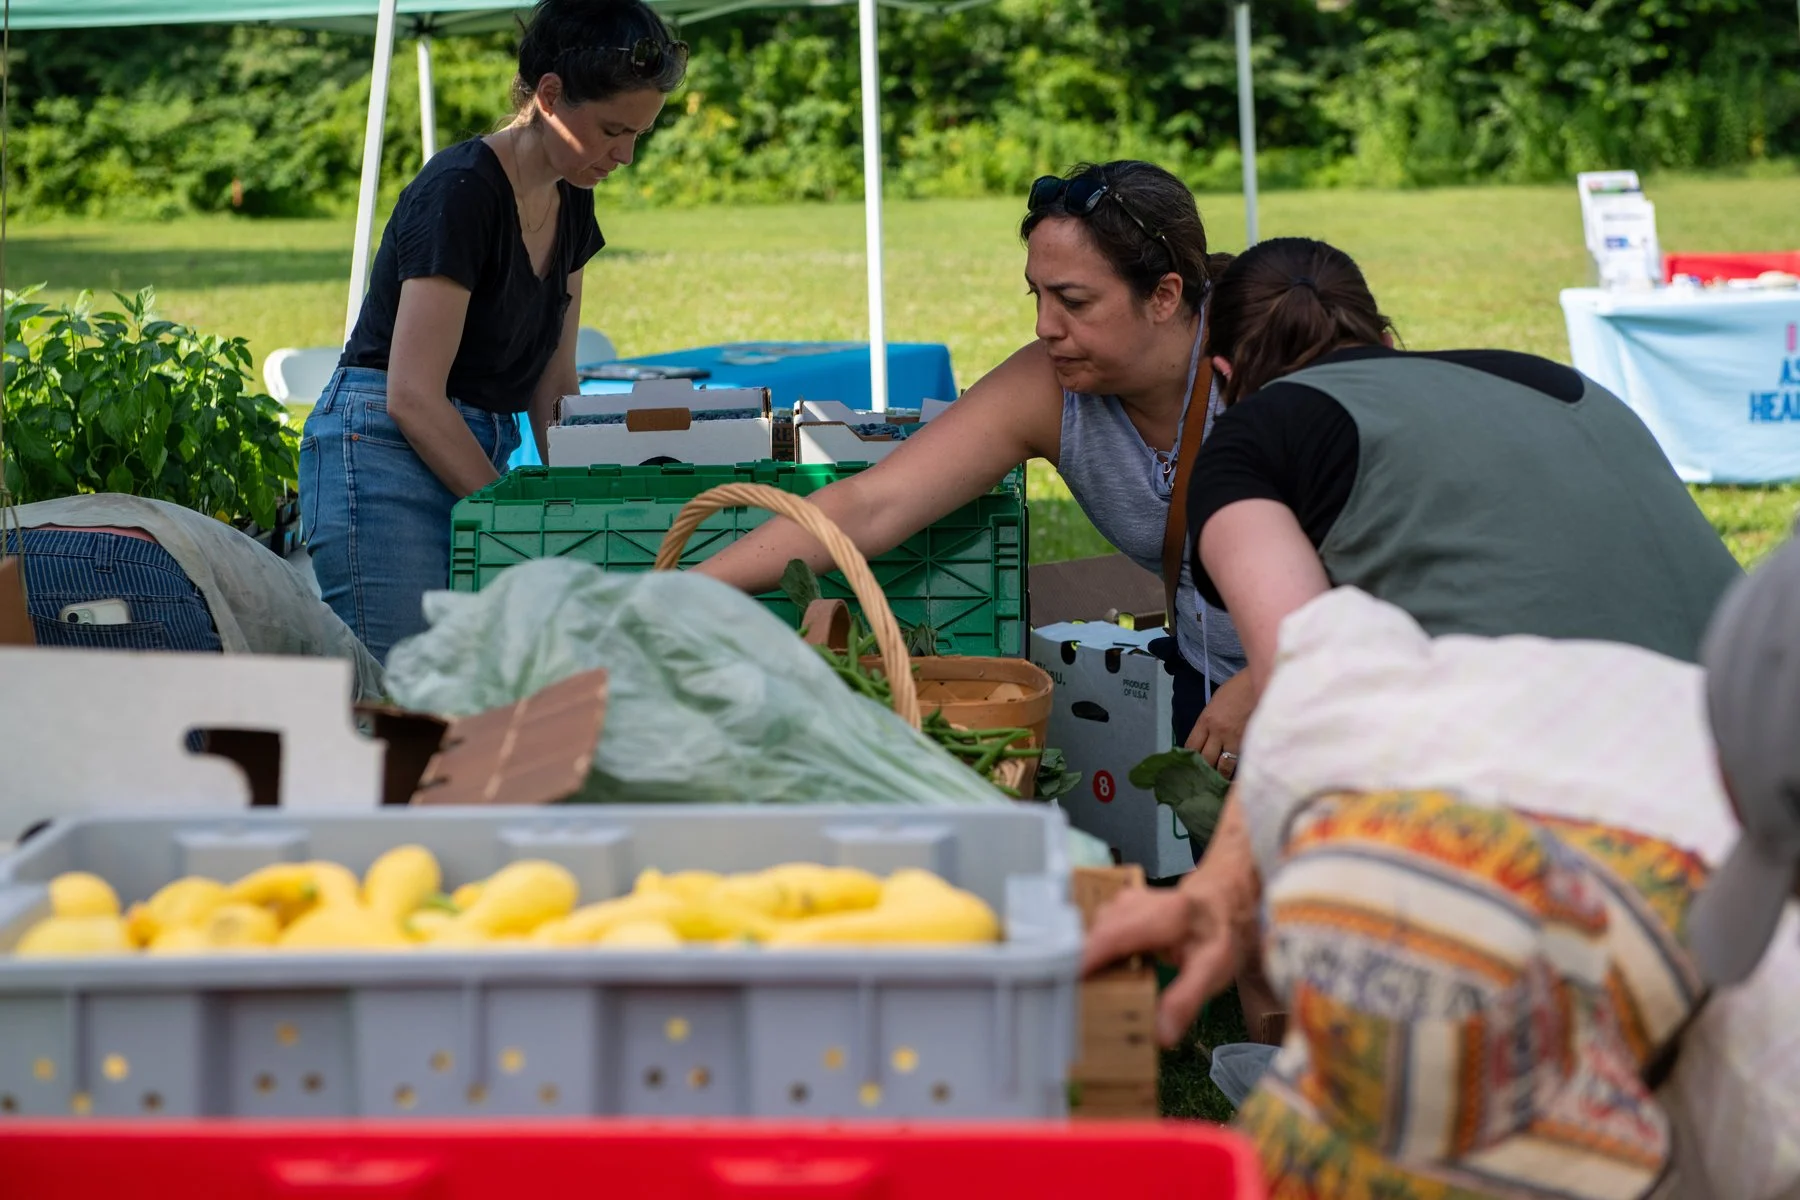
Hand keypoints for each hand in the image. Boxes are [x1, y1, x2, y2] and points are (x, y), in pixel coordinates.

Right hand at [1080, 873, 1244, 1046]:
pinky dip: (1088, 957)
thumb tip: (1160, 1036)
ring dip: (1080, 964)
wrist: (1219, 904)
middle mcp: (1134, 902)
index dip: (1083, 960)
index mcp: (1164, 914)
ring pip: (1088, 934)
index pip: (1112, 935)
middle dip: (1076, 969)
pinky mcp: (1113, 910)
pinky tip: (1092, 981)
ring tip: (1078, 998)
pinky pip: (1092, 934)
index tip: (1066, 989)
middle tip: (1070, 1007)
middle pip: (1093, 936)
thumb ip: (1186, 1000)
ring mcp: (1120, 903)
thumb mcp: (1214, 970)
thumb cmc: (1215, 936)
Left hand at [1183, 669, 1255, 778]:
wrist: (1260, 682)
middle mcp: (1217, 732)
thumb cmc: (1238, 689)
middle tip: (1203, 779)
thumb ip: (1209, 722)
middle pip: (1205, 759)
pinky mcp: (1251, 743)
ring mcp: (1235, 740)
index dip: (1189, 758)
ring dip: (1220, 775)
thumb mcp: (1215, 703)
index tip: (1189, 765)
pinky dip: (1238, 771)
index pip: (1191, 746)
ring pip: (1223, 767)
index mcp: (1206, 720)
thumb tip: (1206, 740)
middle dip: (1203, 770)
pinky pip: (1241, 762)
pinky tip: (1236, 778)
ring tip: (1219, 783)